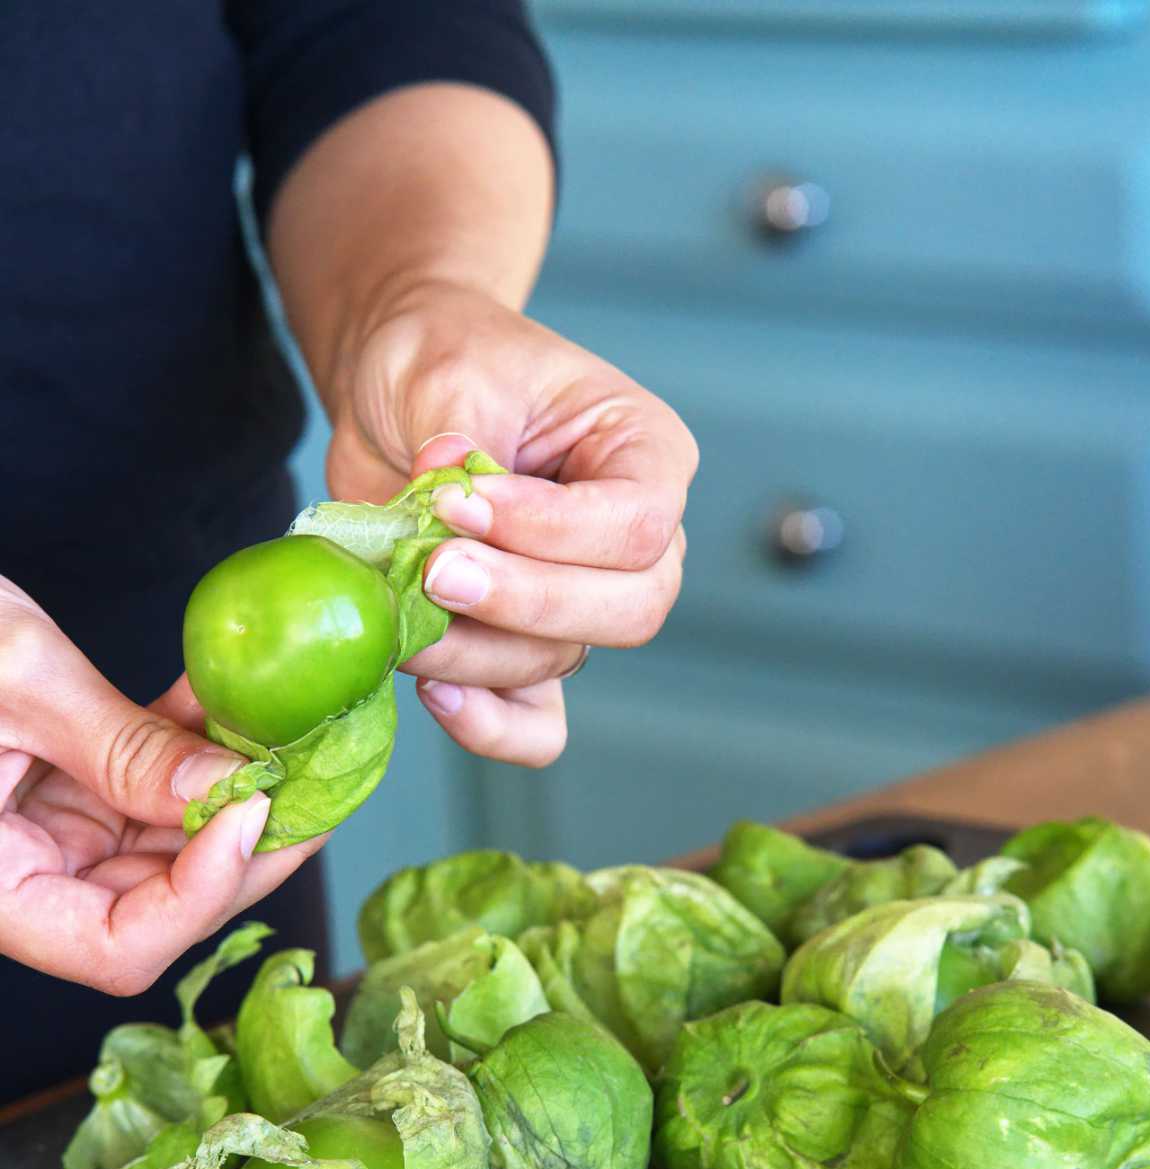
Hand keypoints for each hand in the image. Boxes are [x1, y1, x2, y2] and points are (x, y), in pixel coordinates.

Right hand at [0, 578, 322, 994]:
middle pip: (159, 908)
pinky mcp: (58, 791)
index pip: (116, 948)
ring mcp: (42, 838)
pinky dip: (193, 750)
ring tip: (298, 732)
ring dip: (234, 793)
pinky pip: (142, 790)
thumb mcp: (11, 675)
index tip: (253, 812)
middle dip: (248, 846)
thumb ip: (122, 745)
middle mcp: (18, 880)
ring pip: (165, 848)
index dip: (200, 895)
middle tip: (323, 778)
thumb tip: (236, 787)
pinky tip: (239, 702)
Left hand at [325, 283, 697, 767]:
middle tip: (436, 571)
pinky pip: (534, 725)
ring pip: (562, 660)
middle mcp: (633, 543)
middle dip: (526, 603)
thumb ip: (457, 436)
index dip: (552, 532)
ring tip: (401, 605)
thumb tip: (447, 492)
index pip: (638, 524)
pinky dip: (490, 726)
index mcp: (646, 456)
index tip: (459, 501)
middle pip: (627, 609)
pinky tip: (435, 692)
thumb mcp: (450, 369)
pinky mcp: (523, 651)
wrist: (399, 393)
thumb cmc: (445, 358)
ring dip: (475, 650)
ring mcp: (583, 605)